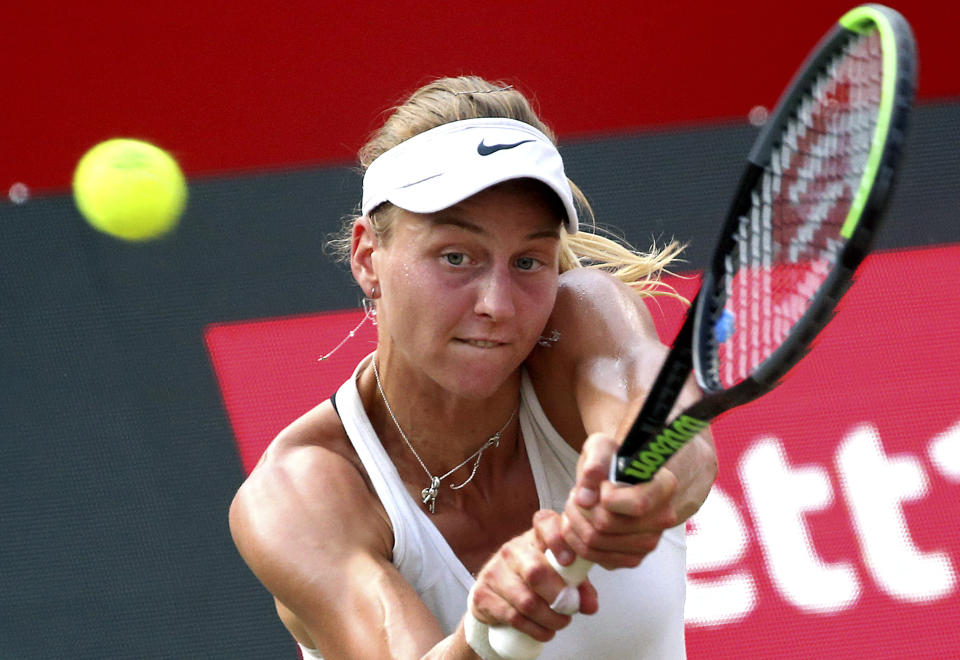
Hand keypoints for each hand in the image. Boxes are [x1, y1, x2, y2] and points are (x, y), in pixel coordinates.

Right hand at [469, 527, 597, 642]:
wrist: (496, 596)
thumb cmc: (535, 581)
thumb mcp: (561, 576)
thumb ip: (580, 586)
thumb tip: (590, 605)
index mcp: (535, 537)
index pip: (544, 523)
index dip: (558, 539)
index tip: (569, 561)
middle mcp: (512, 549)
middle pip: (535, 571)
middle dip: (558, 596)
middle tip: (569, 609)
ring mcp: (494, 571)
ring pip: (526, 601)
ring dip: (549, 619)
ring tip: (559, 622)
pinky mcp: (482, 594)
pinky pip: (513, 617)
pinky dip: (534, 629)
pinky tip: (543, 630)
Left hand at [540, 432, 679, 569]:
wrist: (619, 478)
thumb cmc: (612, 460)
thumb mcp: (601, 446)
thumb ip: (595, 462)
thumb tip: (585, 498)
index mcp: (664, 487)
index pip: (637, 504)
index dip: (607, 496)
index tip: (602, 485)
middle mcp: (662, 518)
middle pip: (606, 525)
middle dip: (580, 508)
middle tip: (577, 494)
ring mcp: (649, 543)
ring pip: (594, 542)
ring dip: (574, 522)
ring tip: (577, 506)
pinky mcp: (632, 559)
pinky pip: (593, 557)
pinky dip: (576, 539)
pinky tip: (579, 522)